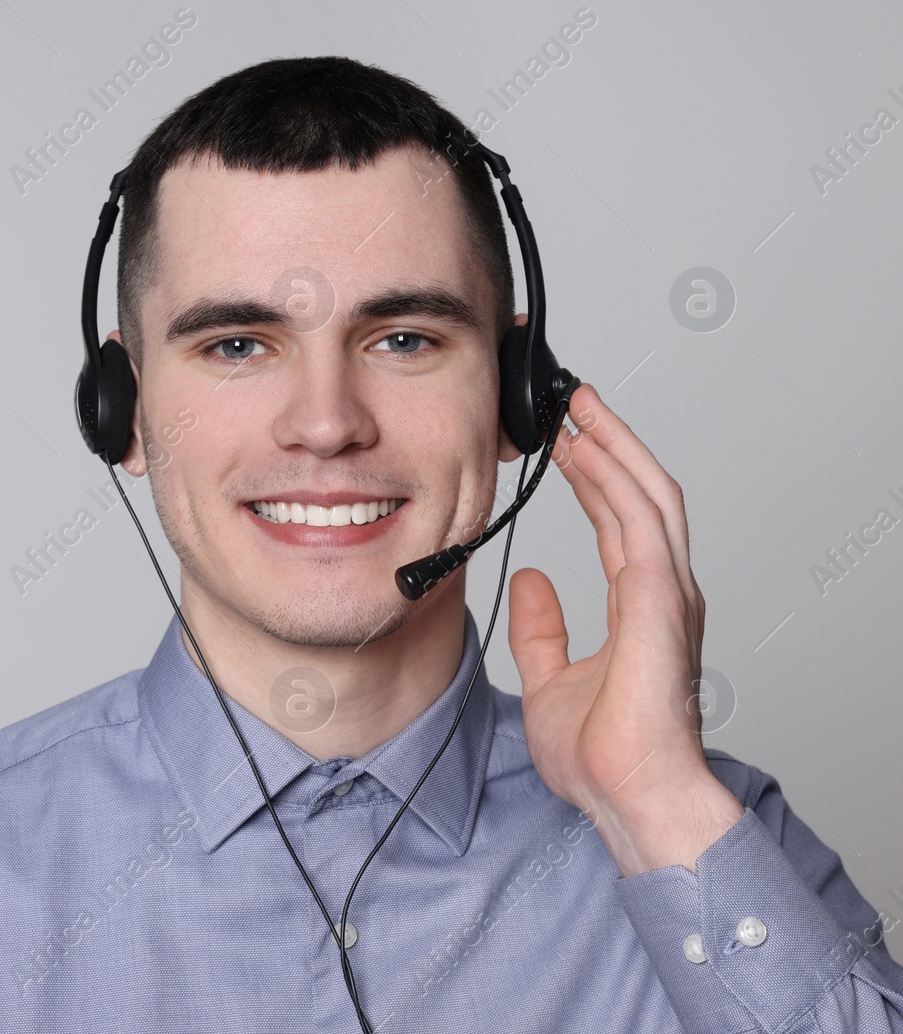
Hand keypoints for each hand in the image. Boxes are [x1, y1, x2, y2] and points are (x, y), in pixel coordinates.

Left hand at [506, 383, 743, 875]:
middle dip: (611, 442)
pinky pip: (642, 528)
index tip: (570, 442)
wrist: (630, 799)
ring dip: (615, 446)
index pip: (621, 522)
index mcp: (641, 607)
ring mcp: (668, 597)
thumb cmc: (603, 756)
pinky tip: (591, 454)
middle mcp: (663, 593)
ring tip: (581, 407)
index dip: (598, 477)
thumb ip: (542, 628)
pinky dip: (616, 483)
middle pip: (642, 495)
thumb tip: (531, 581)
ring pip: (647, 498)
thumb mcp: (549, 678)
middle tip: (575, 400)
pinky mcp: (659, 606)